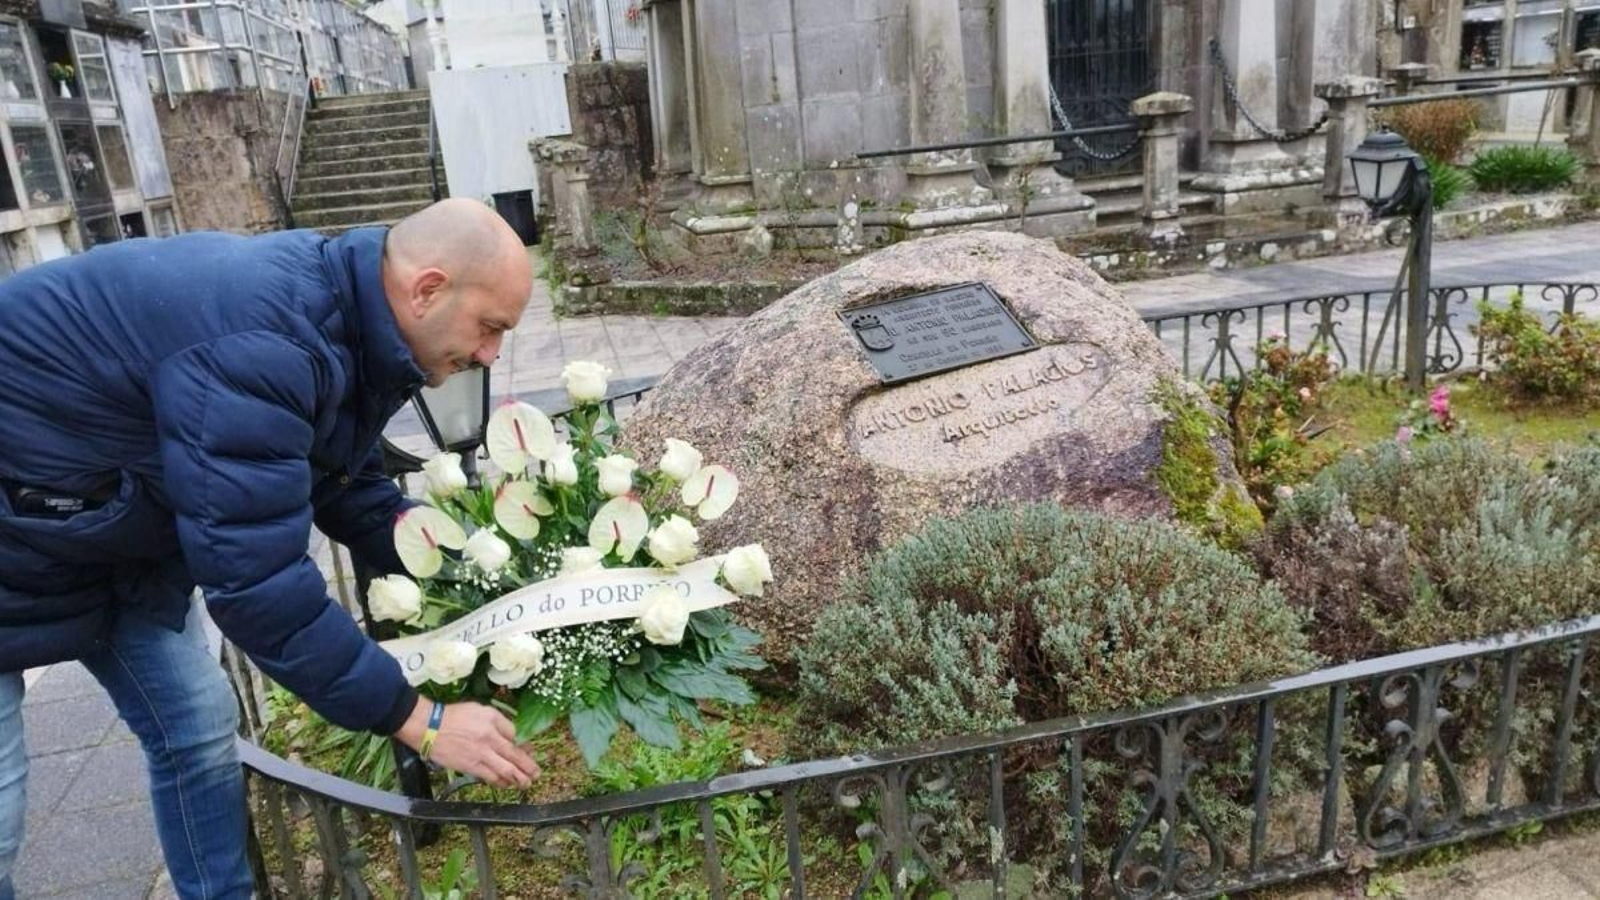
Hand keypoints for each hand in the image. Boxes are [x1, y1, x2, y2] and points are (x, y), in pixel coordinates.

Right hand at [396, 699, 540, 788]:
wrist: (429, 726)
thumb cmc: (454, 716)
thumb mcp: (479, 709)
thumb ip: (497, 721)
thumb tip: (511, 736)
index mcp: (493, 720)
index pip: (516, 735)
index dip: (525, 746)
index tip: (530, 752)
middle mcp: (490, 737)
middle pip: (515, 754)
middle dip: (528, 766)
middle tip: (537, 773)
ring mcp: (481, 753)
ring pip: (506, 769)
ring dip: (519, 778)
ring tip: (526, 783)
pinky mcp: (470, 766)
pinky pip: (490, 777)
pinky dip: (501, 782)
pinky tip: (507, 784)